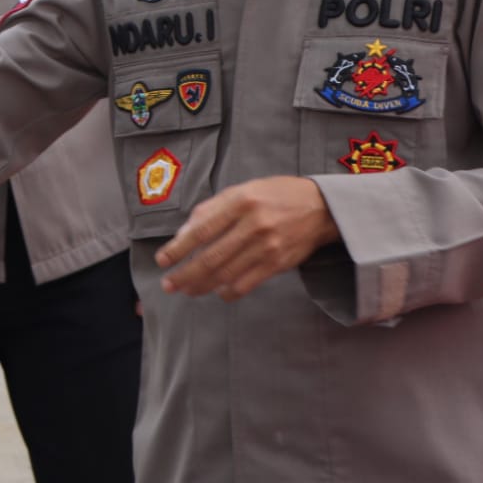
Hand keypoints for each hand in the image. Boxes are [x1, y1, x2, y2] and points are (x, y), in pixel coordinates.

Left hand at [154, 176, 339, 300]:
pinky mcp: (279, 263)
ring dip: (202, 286)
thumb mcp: (241, 191)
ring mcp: (267, 246)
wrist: (321, 207)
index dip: (178, 248)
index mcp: (240, 201)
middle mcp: (253, 224)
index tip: (162, 260)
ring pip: (226, 274)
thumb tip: (183, 236)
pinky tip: (217, 291)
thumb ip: (210, 210)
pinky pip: (246, 284)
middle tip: (168, 284)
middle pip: (211, 257)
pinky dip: (228, 291)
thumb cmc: (274, 196)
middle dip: (185, 274)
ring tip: (186, 290)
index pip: (201, 230)